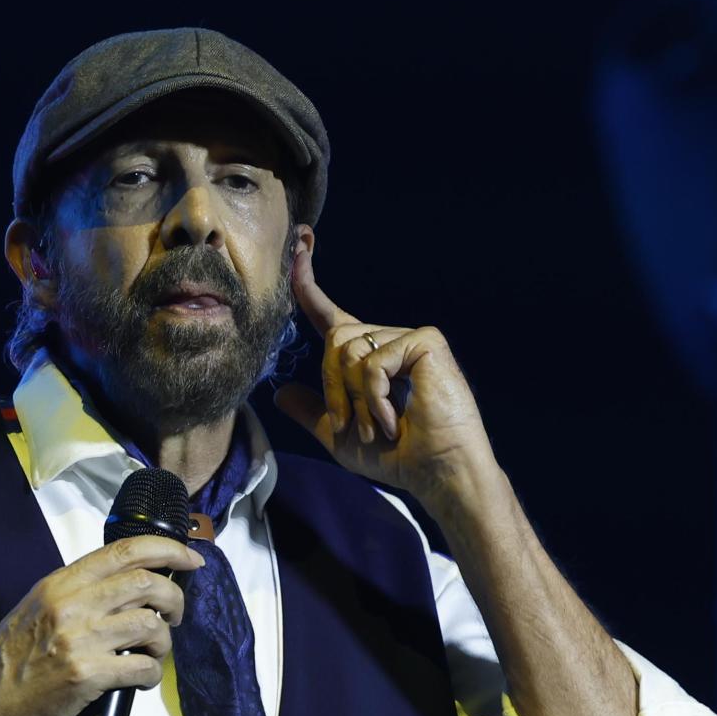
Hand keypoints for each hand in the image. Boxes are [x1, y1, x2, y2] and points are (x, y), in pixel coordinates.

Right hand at [0, 535, 204, 715]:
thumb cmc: (10, 662)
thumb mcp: (36, 610)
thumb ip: (76, 594)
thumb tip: (127, 586)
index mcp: (59, 583)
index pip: (124, 550)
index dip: (167, 550)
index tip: (191, 559)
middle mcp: (71, 604)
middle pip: (146, 584)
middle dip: (174, 599)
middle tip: (174, 616)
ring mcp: (80, 639)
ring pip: (150, 625)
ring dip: (163, 641)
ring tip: (153, 653)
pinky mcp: (87, 675)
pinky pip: (143, 668)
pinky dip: (152, 674)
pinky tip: (142, 680)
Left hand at [273, 247, 494, 502]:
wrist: (437, 472)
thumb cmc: (398, 457)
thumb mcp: (341, 435)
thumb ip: (313, 411)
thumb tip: (279, 393)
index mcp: (368, 356)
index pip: (329, 315)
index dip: (308, 282)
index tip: (298, 243)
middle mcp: (388, 339)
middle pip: (333, 340)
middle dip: (334, 388)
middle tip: (352, 425)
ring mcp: (409, 337)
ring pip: (349, 349)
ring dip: (355, 398)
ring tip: (378, 425)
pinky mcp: (426, 341)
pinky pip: (373, 359)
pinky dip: (375, 396)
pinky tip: (393, 419)